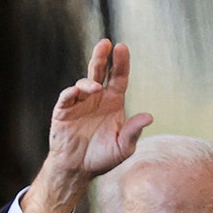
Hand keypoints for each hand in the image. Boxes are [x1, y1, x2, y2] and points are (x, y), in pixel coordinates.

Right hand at [22, 39, 152, 212]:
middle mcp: (96, 98)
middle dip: (102, 57)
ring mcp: (79, 102)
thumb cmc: (103, 157)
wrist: (78, 169)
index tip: (122, 48)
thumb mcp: (123, 146)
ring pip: (84, 82)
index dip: (121, 63)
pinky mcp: (64, 110)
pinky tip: (77, 92)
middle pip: (100, 72)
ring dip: (89, 81)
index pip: (119, 77)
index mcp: (113, 102)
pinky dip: (72, 92)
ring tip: (96, 87)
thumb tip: (149, 117)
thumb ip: (134, 131)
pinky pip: (67, 96)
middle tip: (106, 43)